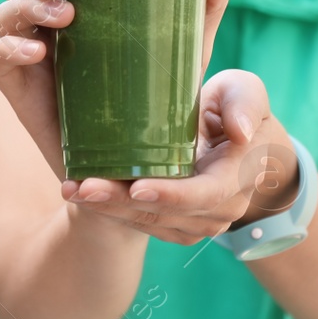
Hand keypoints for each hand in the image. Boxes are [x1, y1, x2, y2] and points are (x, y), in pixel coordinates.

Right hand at [0, 0, 234, 178]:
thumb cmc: (156, 88)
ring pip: (4, 13)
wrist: (137, 155)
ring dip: (27, 6)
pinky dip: (10, 48)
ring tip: (66, 17)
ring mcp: (26, 51)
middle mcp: (43, 19)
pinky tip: (35, 50)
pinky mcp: (17, 86)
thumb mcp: (186, 40)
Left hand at [63, 69, 296, 245]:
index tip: (137, 187)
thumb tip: (240, 132)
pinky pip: (142, 223)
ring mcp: (199, 222)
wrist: (240, 142)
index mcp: (239, 175)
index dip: (171, 194)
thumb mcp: (245, 93)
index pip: (206, 193)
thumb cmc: (238, 107)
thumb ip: (245, 104)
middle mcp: (221, 208)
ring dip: (108, 209)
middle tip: (81, 187)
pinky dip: (111, 211)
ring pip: (148, 222)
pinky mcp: (178, 225)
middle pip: (166, 213)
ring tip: (71, 189)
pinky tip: (81, 194)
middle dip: (121, 203)